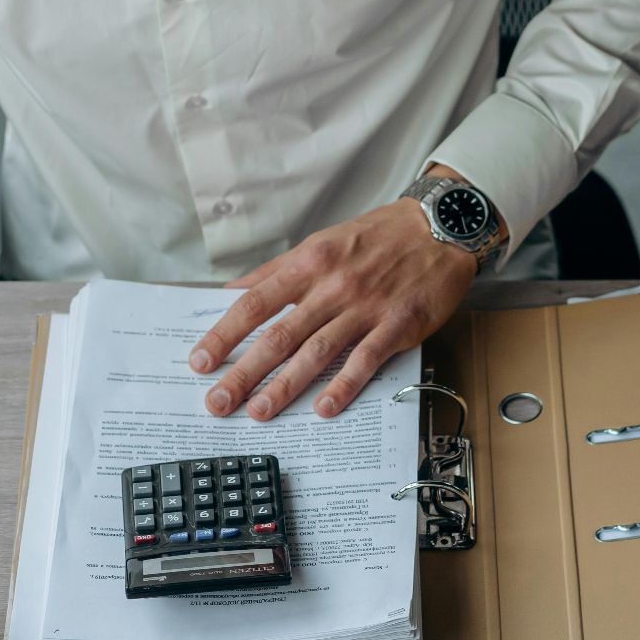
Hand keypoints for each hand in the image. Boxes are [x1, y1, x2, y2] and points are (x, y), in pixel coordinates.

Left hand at [188, 168, 486, 420]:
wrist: (439, 227)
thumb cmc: (377, 237)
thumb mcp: (321, 243)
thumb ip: (277, 271)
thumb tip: (234, 291)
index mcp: (309, 264)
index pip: (255, 303)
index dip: (225, 334)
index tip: (200, 361)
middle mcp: (332, 286)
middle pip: (279, 335)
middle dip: (244, 372)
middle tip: (217, 402)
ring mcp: (365, 307)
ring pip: (317, 352)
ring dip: (285, 385)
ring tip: (259, 412)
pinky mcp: (398, 325)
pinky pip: (366, 360)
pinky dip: (345, 385)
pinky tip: (324, 409)